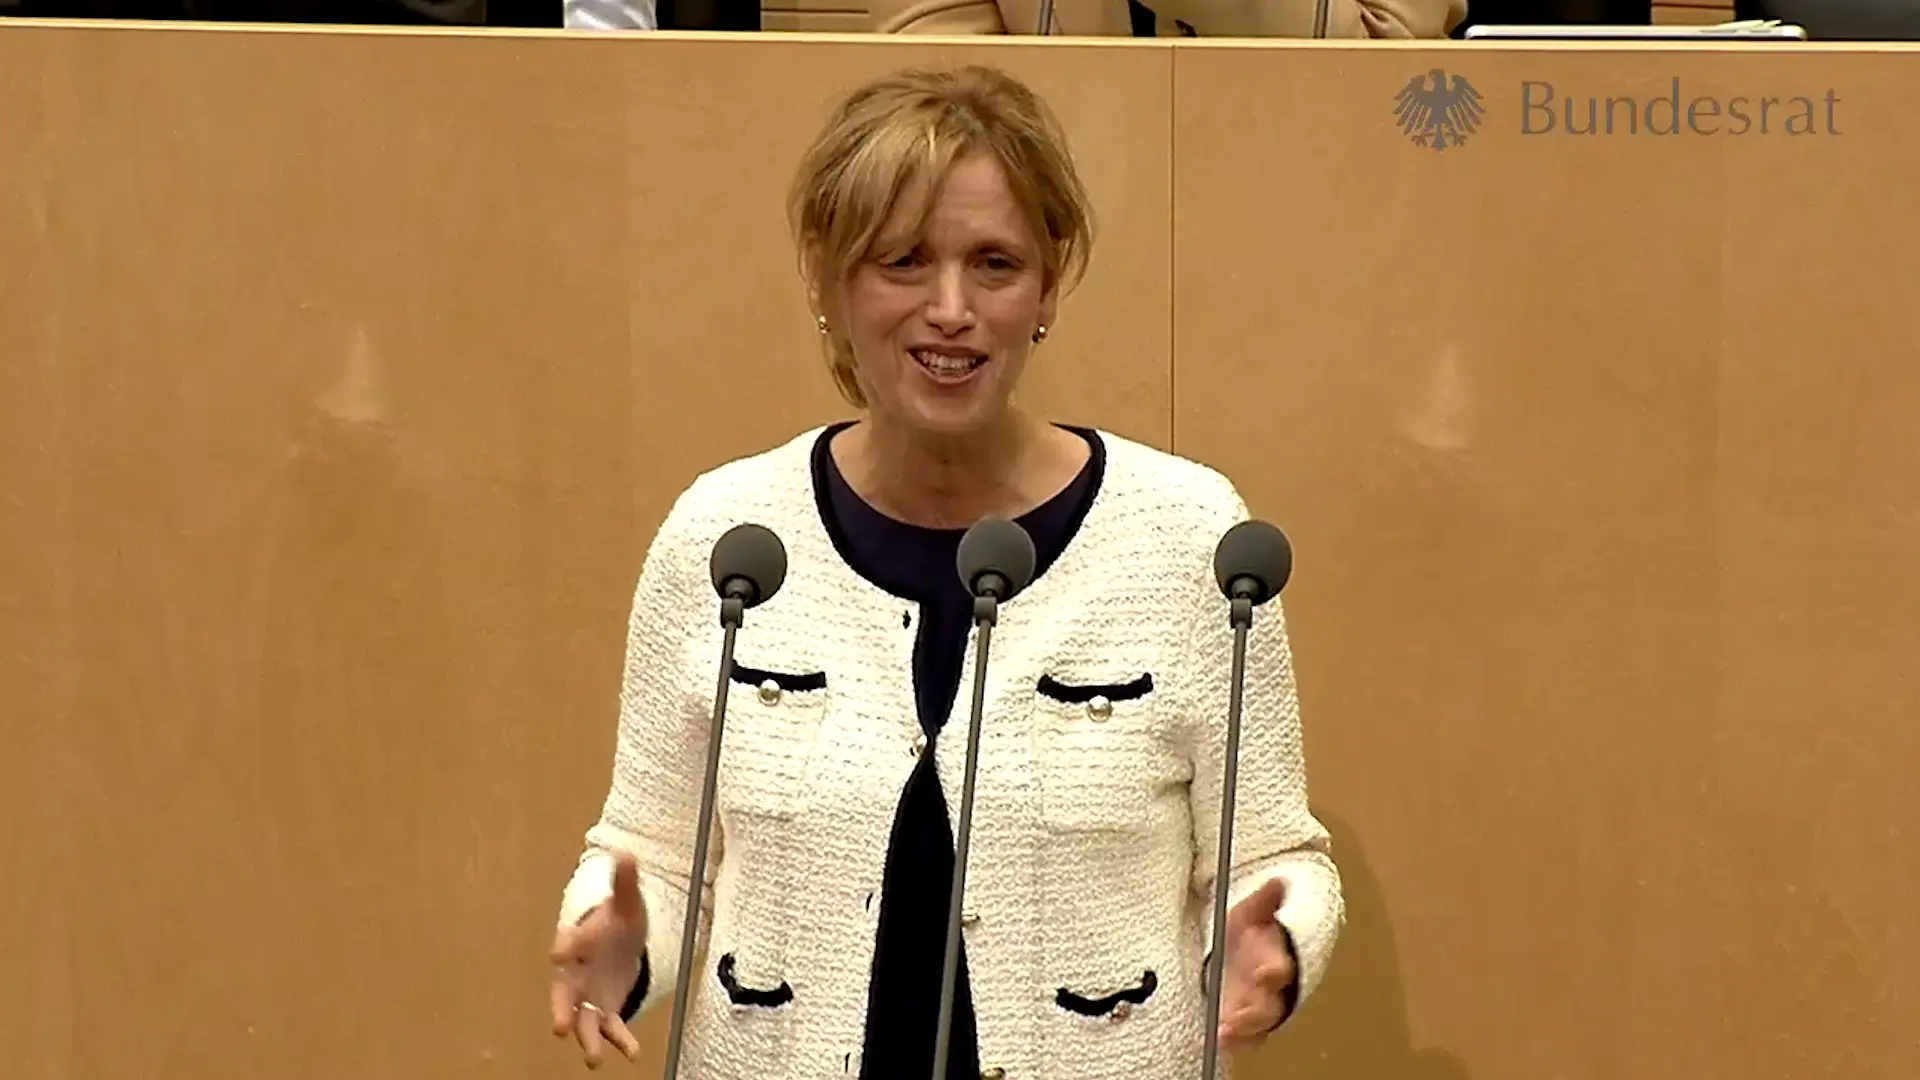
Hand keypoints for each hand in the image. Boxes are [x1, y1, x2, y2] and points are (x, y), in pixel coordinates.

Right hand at [549, 853, 647, 1067]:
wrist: (620, 943)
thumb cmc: (617, 922)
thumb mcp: (627, 901)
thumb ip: (625, 881)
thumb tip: (626, 853)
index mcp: (578, 940)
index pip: (568, 941)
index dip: (565, 946)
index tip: (559, 951)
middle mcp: (576, 972)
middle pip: (564, 992)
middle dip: (562, 1009)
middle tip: (560, 1026)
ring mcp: (588, 994)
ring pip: (582, 1019)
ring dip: (586, 1039)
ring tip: (593, 1058)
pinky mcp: (603, 1010)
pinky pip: (609, 1028)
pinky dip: (619, 1041)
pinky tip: (633, 1053)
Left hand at [1215, 878, 1296, 1051]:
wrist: (1247, 951)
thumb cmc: (1252, 933)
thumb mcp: (1252, 912)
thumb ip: (1264, 901)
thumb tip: (1278, 882)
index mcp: (1275, 956)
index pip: (1279, 964)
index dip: (1273, 968)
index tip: (1265, 971)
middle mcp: (1271, 987)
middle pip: (1270, 1001)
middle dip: (1256, 1008)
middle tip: (1239, 1015)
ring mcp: (1260, 1005)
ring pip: (1259, 1022)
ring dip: (1243, 1028)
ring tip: (1225, 1030)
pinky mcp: (1248, 1020)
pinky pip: (1246, 1035)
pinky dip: (1235, 1039)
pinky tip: (1220, 1039)